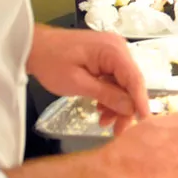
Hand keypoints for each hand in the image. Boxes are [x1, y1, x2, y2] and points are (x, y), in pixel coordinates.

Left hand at [26, 27, 148, 134]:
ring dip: (116, 104)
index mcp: (113, 50)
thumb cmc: (52, 63)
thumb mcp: (78, 83)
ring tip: (104, 122)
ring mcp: (112, 52)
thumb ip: (107, 95)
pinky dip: (109, 95)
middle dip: (125, 107)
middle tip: (118, 130)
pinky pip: (114, 79)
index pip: (134, 78)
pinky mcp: (105, 58)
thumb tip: (131, 108)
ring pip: (123, 83)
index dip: (140, 101)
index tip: (143, 122)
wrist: (34, 47)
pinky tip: (100, 109)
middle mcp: (118, 48)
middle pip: (130, 82)